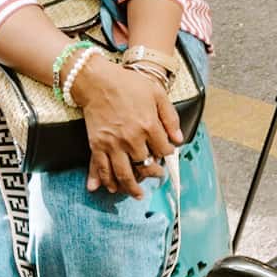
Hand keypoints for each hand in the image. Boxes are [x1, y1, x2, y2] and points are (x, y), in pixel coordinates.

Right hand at [71, 56, 183, 197]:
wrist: (97, 81)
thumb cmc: (128, 84)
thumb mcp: (157, 93)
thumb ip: (169, 117)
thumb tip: (179, 139)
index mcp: (148, 125)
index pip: (163, 149)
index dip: (167, 154)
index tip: (167, 154)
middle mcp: (131, 138)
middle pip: (145, 164)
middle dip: (153, 172)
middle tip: (157, 175)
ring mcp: (113, 144)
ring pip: (124, 173)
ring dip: (131, 188)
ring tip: (138, 194)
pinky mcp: (97, 145)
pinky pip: (102, 168)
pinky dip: (107, 181)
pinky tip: (112, 189)